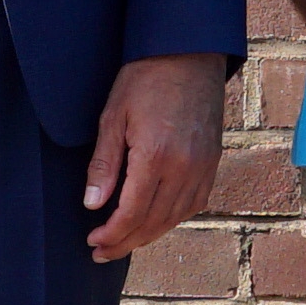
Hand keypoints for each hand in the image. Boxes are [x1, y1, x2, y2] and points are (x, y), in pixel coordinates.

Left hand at [81, 52, 227, 262]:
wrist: (189, 52)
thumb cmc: (145, 78)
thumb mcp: (113, 116)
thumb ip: (104, 164)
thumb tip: (92, 204)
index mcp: (155, 156)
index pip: (131, 213)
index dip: (112, 234)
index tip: (93, 242)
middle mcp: (184, 167)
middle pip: (154, 222)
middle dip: (126, 242)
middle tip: (102, 252)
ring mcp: (203, 166)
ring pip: (176, 217)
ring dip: (148, 235)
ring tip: (125, 242)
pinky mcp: (213, 161)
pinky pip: (195, 203)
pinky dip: (173, 218)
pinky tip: (156, 221)